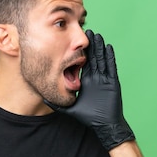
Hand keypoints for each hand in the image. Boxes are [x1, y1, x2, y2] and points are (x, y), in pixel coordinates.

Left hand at [50, 30, 134, 149]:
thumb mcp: (70, 109)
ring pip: (101, 59)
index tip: (75, 43)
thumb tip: (43, 100)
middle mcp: (96, 78)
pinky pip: (111, 67)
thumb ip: (57, 104)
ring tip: (97, 35)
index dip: (80, 53)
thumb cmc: (89, 118)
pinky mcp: (112, 82)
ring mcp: (104, 79)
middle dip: (90, 45)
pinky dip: (110, 57)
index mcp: (86, 81)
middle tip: (88, 31)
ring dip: (99, 47)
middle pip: (93, 57)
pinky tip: (108, 47)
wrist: (105, 125)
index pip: (83, 64)